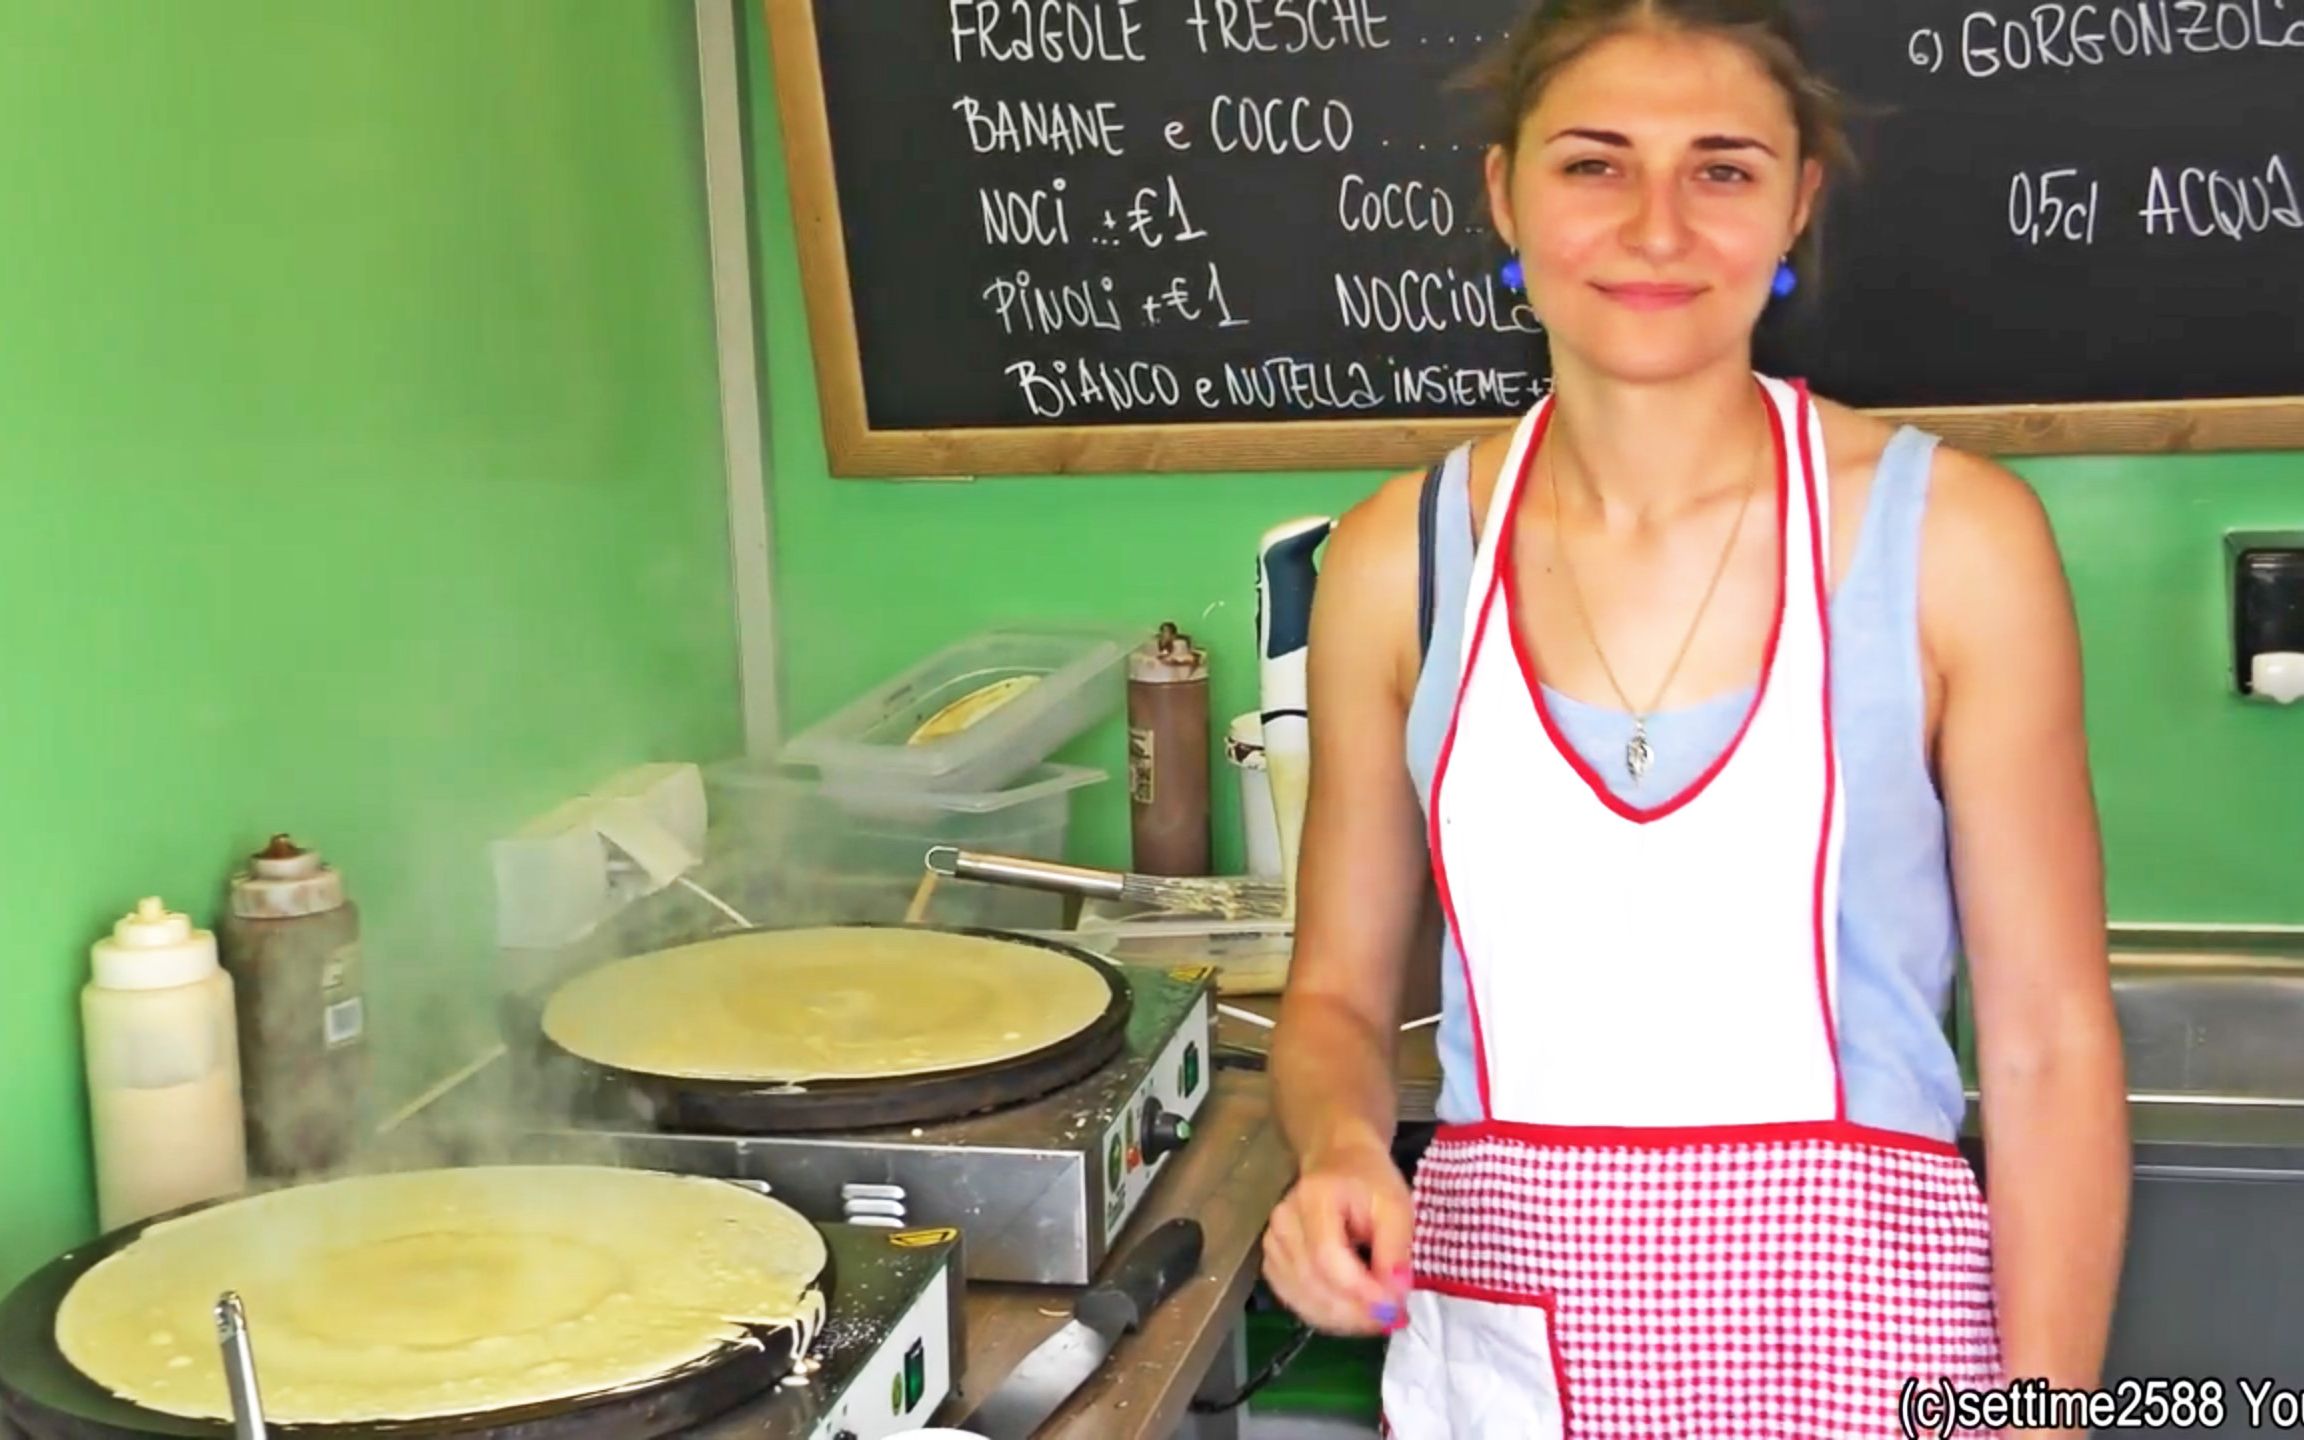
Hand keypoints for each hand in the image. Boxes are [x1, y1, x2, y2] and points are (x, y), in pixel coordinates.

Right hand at [1261, 1138, 1414, 1335]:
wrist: (1337, 1162)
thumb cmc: (1370, 1182)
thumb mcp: (1396, 1205)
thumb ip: (1396, 1249)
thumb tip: (1395, 1294)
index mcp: (1313, 1198)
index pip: (1327, 1257)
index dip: (1360, 1291)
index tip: (1395, 1308)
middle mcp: (1283, 1222)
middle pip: (1313, 1284)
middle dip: (1357, 1312)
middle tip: (1394, 1319)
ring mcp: (1272, 1243)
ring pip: (1304, 1300)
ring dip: (1345, 1320)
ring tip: (1379, 1317)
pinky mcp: (1272, 1262)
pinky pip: (1296, 1302)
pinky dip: (1328, 1316)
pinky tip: (1353, 1313)